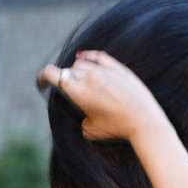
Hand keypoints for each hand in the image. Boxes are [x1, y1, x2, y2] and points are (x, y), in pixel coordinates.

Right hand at [38, 50, 168, 143]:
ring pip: (82, 64)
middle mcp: (89, 77)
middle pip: (68, 71)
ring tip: (79, 80)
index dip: (42, 78)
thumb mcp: (91, 131)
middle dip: (64, 79)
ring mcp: (105, 71)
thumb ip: (82, 122)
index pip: (50, 73)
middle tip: (67, 90)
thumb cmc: (117, 128)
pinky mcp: (120, 70)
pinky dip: (88, 56)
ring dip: (77, 70)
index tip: (42, 84)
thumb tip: (84, 119)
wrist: (145, 122)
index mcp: (77, 91)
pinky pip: (99, 57)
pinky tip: (83, 57)